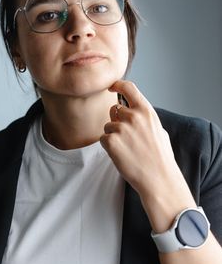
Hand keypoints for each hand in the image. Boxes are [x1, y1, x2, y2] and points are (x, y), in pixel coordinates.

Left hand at [100, 80, 195, 231]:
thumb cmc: (161, 157)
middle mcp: (133, 116)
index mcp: (146, 111)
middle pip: (114, 109)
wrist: (159, 179)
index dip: (118, 84)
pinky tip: (122, 155)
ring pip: (107, 126)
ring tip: (128, 149)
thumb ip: (144, 117)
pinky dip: (109, 146)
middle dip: (117, 121)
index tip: (112, 86)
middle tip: (128, 138)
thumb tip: (133, 111)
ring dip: (113, 135)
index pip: (129, 87)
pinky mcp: (111, 142)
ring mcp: (121, 129)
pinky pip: (103, 139)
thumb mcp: (158, 130)